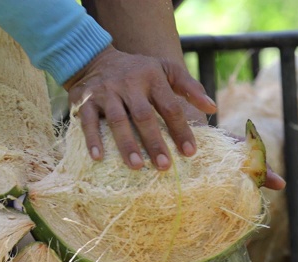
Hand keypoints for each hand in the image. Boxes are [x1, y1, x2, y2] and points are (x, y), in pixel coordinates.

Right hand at [63, 45, 216, 170]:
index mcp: (152, 78)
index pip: (170, 107)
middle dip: (154, 142)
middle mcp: (129, 84)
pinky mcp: (84, 100)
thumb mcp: (166, 70)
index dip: (180, 130)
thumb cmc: (139, 71)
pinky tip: (98, 158)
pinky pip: (87, 121)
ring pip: (117, 120)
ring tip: (137, 166)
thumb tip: (212, 108)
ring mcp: (106, 92)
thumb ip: (190, 88)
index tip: (190, 152)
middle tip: (164, 166)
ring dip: (126, 144)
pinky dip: (92, 139)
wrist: (95, 58)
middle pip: (144, 116)